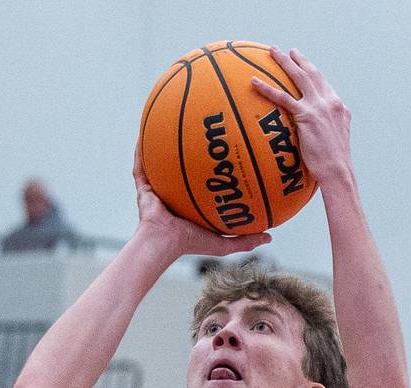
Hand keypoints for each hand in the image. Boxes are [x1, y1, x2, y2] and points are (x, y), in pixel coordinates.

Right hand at [133, 142, 272, 252]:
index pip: (204, 180)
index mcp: (191, 203)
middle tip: (203, 129)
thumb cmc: (190, 244)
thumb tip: (269, 237)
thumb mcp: (224, 243)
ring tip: (170, 119)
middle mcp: (174, 192)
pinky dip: (141, 148)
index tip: (226, 151)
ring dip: (164, 141)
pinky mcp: (144, 185)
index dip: (214, 166)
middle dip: (191, 147)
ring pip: (161, 159)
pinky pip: (141, 163)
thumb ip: (245, 240)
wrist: (162, 243)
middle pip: (184, 164)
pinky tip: (145, 130)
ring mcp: (158, 187)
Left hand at [253, 49, 352, 186]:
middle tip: (290, 51)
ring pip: (299, 77)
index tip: (304, 63)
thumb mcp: (338, 140)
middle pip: (312, 74)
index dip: (313, 72)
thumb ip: (333, 127)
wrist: (337, 171)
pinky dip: (267, 88)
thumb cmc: (335, 163)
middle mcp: (330, 102)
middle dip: (300, 60)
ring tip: (273, 52)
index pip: (324, 84)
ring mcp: (318, 106)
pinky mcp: (306, 115)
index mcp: (338, 107)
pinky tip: (254, 82)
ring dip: (285, 61)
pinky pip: (282, 98)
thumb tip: (326, 129)